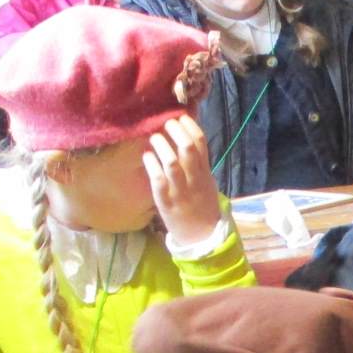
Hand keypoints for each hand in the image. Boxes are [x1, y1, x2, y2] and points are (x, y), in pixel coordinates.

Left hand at [146, 115, 223, 247]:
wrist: (201, 236)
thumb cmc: (201, 205)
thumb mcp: (206, 181)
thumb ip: (198, 163)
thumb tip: (187, 138)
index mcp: (205, 172)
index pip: (201, 143)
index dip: (190, 126)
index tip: (180, 117)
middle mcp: (194, 179)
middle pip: (187, 148)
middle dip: (175, 131)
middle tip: (165, 123)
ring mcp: (180, 191)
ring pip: (171, 162)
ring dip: (161, 145)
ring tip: (154, 137)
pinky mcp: (166, 202)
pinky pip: (158, 180)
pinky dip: (151, 165)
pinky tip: (146, 156)